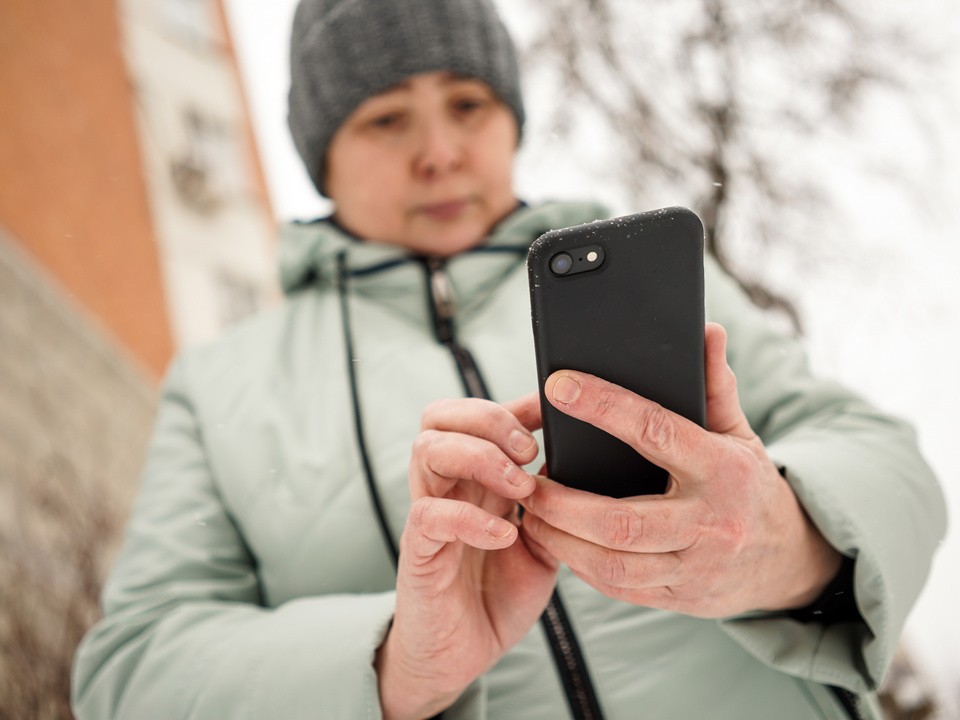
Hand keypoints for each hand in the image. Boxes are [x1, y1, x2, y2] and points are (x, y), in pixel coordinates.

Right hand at [377, 397, 557, 719]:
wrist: (464, 652)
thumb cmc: (500, 590)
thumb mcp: (544, 541)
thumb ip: (555, 504)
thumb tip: (587, 467)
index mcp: (476, 476)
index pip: (477, 413)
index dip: (515, 403)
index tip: (555, 408)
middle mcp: (448, 485)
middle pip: (440, 416)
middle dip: (489, 419)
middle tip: (530, 449)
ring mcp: (429, 514)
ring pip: (427, 450)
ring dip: (480, 458)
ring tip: (521, 488)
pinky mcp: (419, 552)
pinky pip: (430, 515)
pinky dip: (470, 518)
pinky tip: (504, 534)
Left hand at [520, 322, 841, 618]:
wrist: (788, 560)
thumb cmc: (749, 484)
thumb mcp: (739, 433)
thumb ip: (715, 386)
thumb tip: (706, 331)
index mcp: (721, 469)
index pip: (656, 432)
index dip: (604, 407)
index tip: (558, 386)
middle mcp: (709, 522)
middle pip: (623, 521)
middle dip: (564, 504)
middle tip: (526, 482)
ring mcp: (694, 567)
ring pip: (614, 563)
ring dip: (561, 540)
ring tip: (530, 513)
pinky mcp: (679, 597)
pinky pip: (618, 587)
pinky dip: (579, 565)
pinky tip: (555, 541)